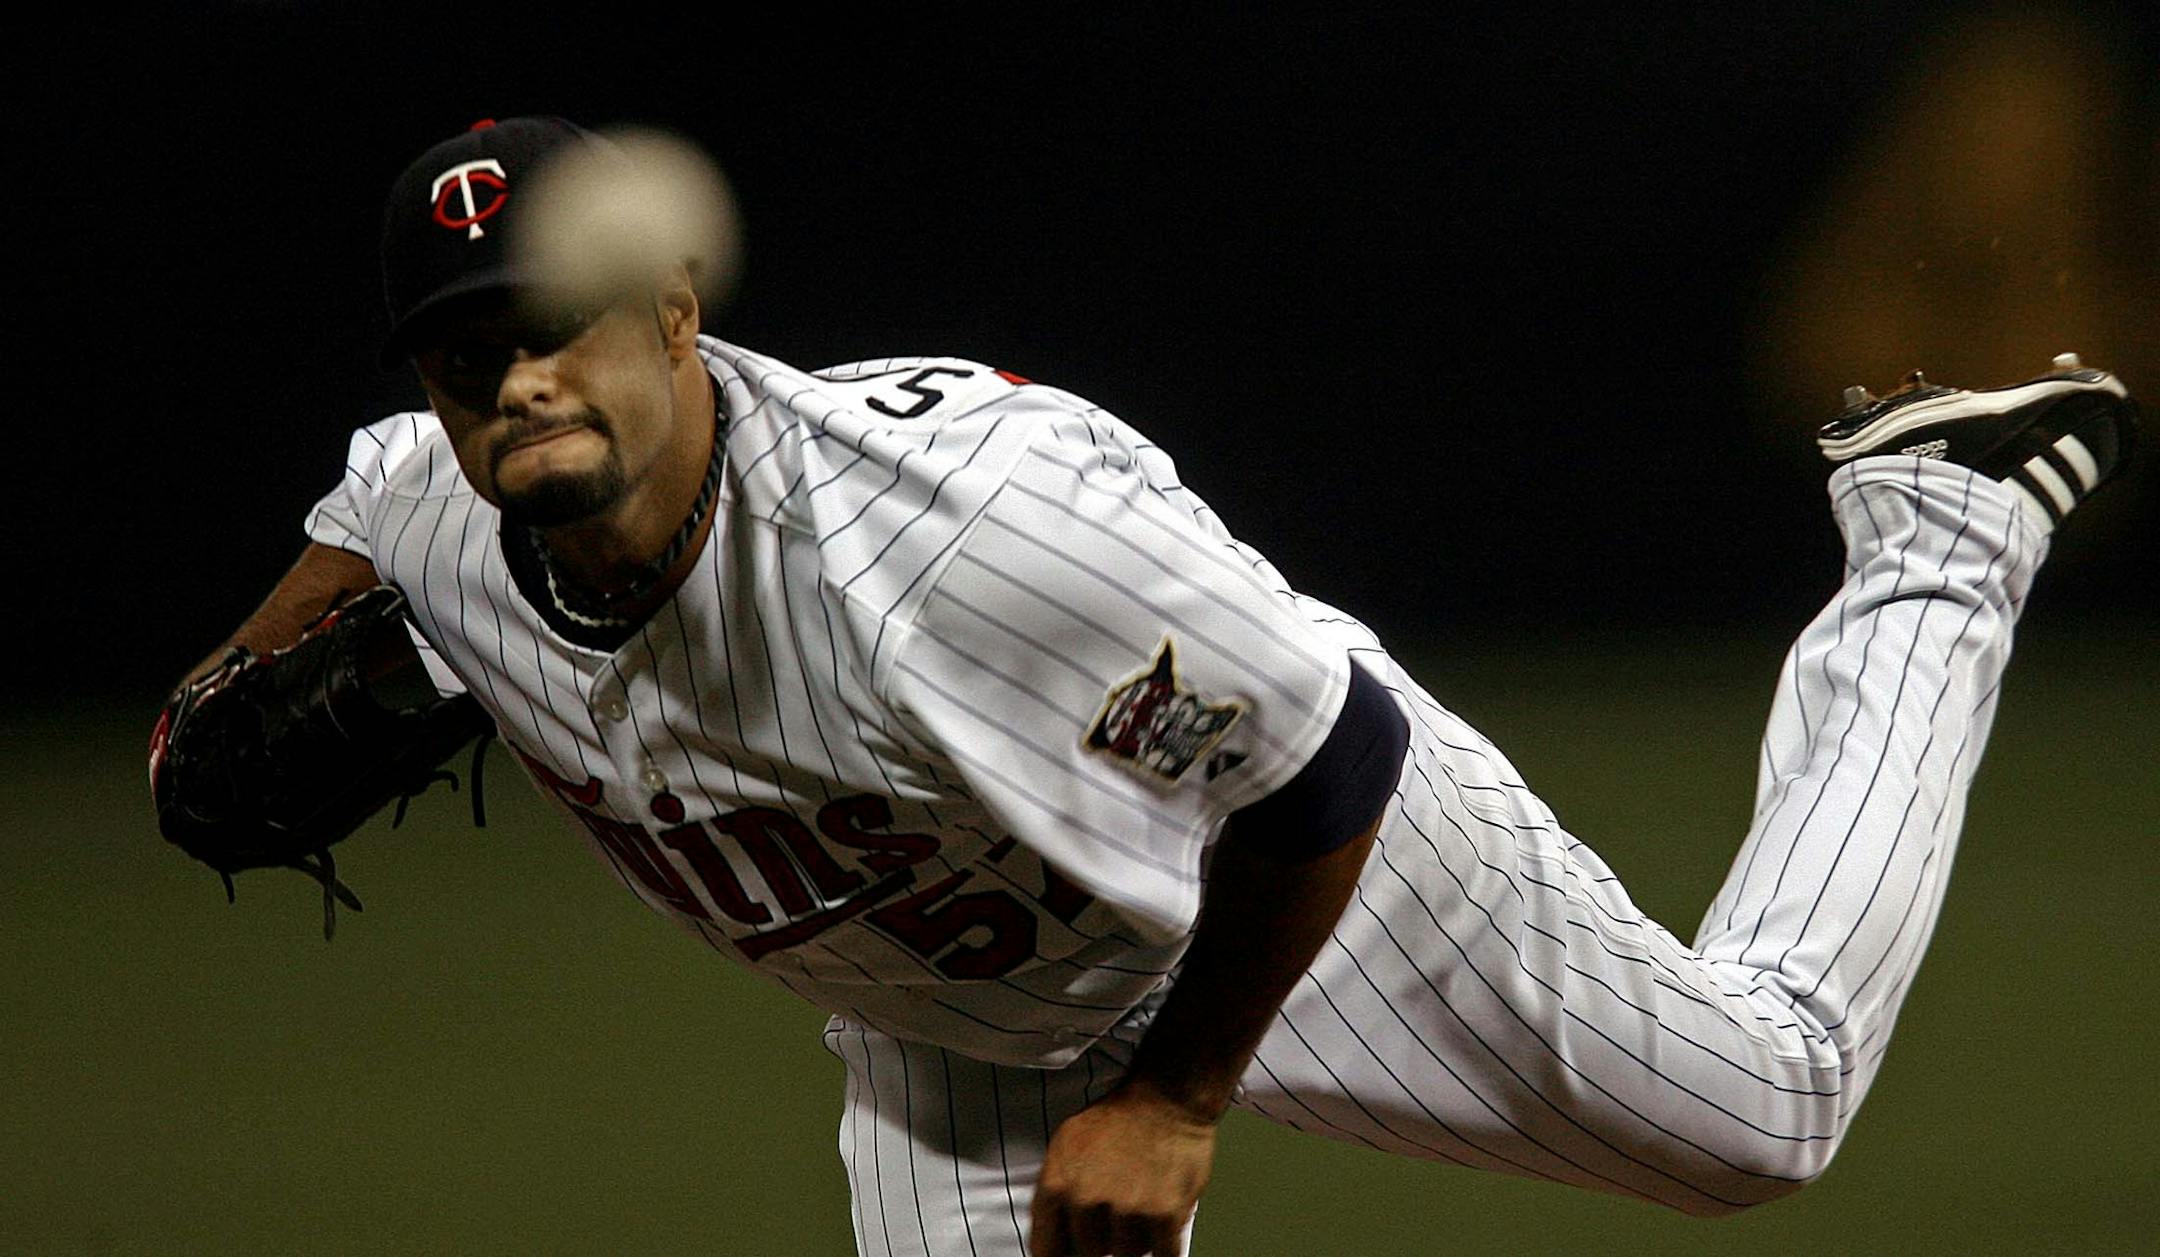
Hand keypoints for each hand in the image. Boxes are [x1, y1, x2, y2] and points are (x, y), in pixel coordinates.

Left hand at [1029, 1082, 1218, 1256]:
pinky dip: (1166, 1251)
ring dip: (1135, 1241)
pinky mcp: (1165, 1213)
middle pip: (1089, 1254)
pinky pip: (1164, 1256)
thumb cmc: (1114, 1121)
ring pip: (1127, 1255)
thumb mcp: (1064, 1146)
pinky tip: (1163, 1235)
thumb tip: (1054, 1242)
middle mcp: (1086, 1199)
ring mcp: (1127, 1208)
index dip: (1060, 1255)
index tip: (1070, 1254)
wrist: (1163, 1097)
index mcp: (1056, 1184)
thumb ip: (1054, 1195)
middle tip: (1114, 1221)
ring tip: (1141, 1213)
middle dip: (1102, 1242)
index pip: (1045, 1249)